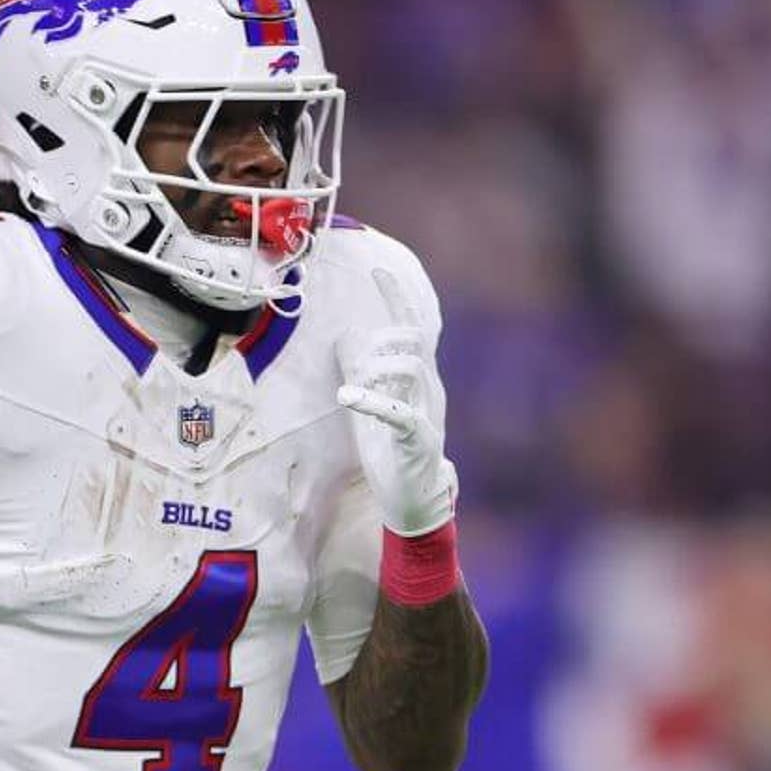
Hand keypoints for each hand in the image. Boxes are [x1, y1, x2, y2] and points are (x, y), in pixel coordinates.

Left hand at [336, 269, 455, 536]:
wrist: (415, 500)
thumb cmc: (392, 452)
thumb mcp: (371, 405)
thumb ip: (361, 372)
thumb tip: (344, 338)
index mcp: (417, 379)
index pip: (411, 328)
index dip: (396, 298)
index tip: (378, 270)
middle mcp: (426, 390)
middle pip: (412, 341)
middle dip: (381, 340)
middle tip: (356, 366)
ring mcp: (426, 413)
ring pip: (410, 368)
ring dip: (375, 370)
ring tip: (351, 391)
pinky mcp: (418, 440)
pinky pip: (401, 414)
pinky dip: (373, 401)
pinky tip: (347, 398)